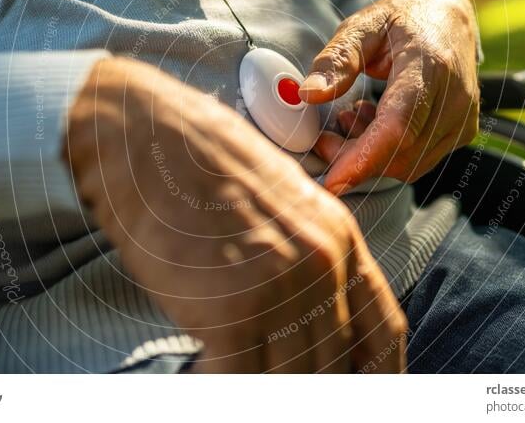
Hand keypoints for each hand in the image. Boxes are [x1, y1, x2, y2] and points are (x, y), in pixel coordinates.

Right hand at [64, 57, 407, 372]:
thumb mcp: (276, 199)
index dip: (378, 375)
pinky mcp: (230, 308)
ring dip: (265, 384)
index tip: (362, 392)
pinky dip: (222, 380)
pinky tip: (205, 366)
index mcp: (338, 236)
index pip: (382, 330)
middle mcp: (321, 264)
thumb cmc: (200, 161)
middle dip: (310, 384)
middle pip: (336, 364)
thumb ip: (302, 256)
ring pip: (292, 378)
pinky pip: (241, 376)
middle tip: (277, 378)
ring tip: (234, 368)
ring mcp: (278, 286)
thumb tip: (305, 317)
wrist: (143, 131)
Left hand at [299, 0, 479, 193]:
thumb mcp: (363, 26)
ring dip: (369, 156)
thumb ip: (337, 60)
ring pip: (408, 165)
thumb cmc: (402, 19)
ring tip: (351, 117)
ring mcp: (463, 118)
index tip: (332, 181)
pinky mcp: (463, 132)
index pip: (399, 125)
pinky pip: (418, 161)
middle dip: (353, 157)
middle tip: (324, 136)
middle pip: (399, 153)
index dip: (364, 158)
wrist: (449, 16)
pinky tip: (374, 121)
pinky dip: (388, 153)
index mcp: (430, 65)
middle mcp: (454, 97)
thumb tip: (308, 94)